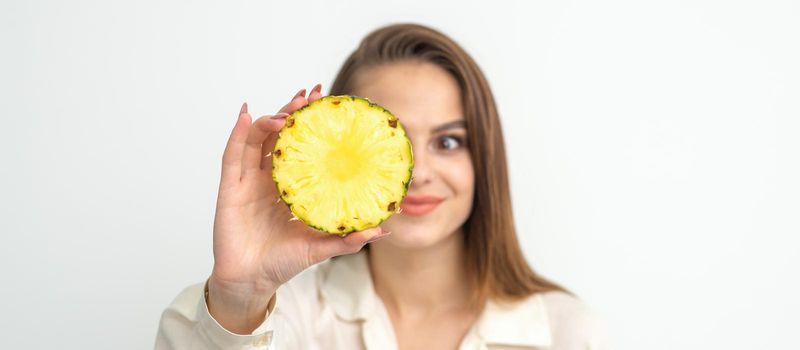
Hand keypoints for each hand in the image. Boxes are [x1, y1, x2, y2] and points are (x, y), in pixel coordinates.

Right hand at [207, 84, 389, 332]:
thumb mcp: (321, 247)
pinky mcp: (229, 189)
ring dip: (270, 120)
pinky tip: (247, 116)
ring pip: (256, 140)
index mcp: (291, 187)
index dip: (311, 125)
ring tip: (287, 111)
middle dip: (292, 113)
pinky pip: (231, 156)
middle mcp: (269, 179)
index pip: (302, 148)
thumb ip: (348, 239)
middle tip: (308, 96)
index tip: (327, 103)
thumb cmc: (284, 262)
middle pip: (278, 136)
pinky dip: (238, 134)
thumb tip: (382, 231)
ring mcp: (248, 182)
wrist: (252, 283)